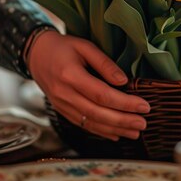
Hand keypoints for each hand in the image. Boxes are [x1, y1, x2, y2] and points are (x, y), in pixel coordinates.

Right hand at [28, 31, 149, 140]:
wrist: (36, 54)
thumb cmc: (62, 47)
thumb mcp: (85, 46)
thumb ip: (104, 63)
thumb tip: (123, 81)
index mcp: (70, 75)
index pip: (102, 94)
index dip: (124, 103)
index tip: (144, 106)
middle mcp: (64, 94)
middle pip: (98, 112)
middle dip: (123, 120)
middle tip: (143, 123)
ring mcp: (61, 105)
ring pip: (91, 122)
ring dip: (115, 130)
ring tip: (135, 132)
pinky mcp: (62, 110)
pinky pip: (83, 124)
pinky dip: (101, 131)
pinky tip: (116, 134)